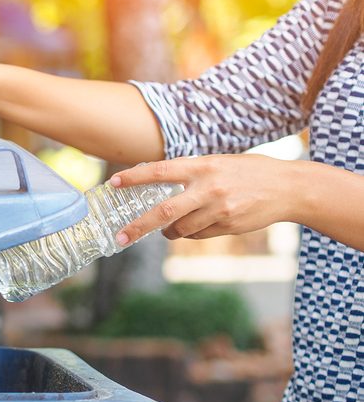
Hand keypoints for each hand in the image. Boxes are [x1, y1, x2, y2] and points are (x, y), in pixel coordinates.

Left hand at [111, 155, 293, 244]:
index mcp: (202, 166)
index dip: (134, 178)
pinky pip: (198, 235)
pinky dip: (191, 233)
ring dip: (169, 231)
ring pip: (180, 229)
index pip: (159, 171)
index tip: (112, 183)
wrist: (288, 187)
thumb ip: (191, 174)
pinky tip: (200, 224)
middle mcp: (209, 188)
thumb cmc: (248, 172)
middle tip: (120, 237)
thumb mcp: (218, 163)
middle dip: (138, 227)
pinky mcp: (228, 226)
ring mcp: (219, 210)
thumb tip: (157, 187)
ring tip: (169, 228)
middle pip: (163, 212)